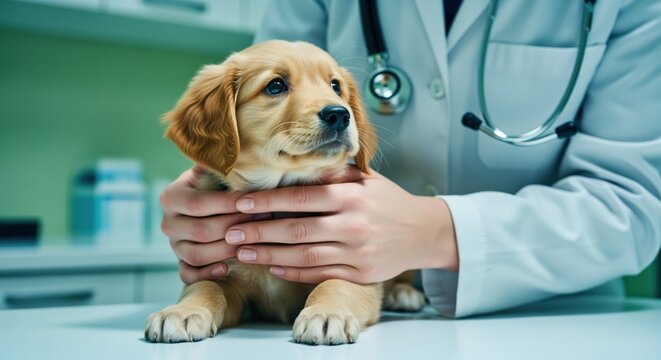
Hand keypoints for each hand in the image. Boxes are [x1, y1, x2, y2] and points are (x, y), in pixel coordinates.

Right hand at [160, 166, 268, 283]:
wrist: (208, 203)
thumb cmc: (218, 184)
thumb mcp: (215, 171)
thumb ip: (223, 167)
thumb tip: (244, 161)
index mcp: (171, 196)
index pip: (199, 203)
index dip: (229, 204)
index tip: (256, 201)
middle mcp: (168, 223)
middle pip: (201, 230)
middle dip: (236, 225)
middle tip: (265, 218)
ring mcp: (174, 246)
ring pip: (197, 254)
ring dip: (228, 248)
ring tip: (254, 240)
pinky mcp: (182, 264)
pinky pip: (189, 275)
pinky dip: (207, 274)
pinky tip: (227, 268)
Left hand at [226, 166, 457, 283]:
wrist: (423, 232)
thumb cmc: (387, 201)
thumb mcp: (364, 179)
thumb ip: (332, 173)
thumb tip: (293, 162)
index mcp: (351, 196)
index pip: (300, 197)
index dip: (267, 201)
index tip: (239, 203)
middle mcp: (353, 224)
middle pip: (296, 230)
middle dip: (259, 231)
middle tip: (231, 233)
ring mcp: (356, 252)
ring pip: (304, 257)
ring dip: (269, 255)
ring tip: (244, 252)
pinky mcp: (359, 274)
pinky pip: (319, 274)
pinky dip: (293, 272)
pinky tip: (272, 266)